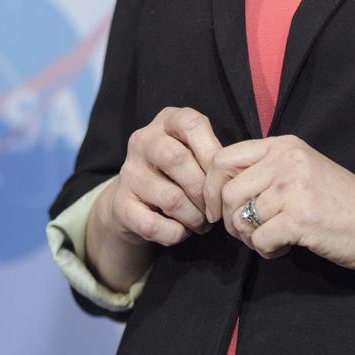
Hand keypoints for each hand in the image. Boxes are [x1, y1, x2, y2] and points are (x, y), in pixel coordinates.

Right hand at [105, 105, 222, 248]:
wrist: (132, 203)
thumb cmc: (177, 173)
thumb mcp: (194, 152)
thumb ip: (212, 154)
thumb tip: (234, 174)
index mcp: (166, 121)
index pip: (191, 123)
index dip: (212, 152)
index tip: (222, 177)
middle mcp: (143, 141)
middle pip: (178, 159)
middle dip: (203, 190)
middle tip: (214, 209)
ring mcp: (128, 172)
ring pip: (170, 198)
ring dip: (194, 217)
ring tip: (203, 223)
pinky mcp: (120, 204)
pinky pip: (153, 225)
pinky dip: (175, 233)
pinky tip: (182, 231)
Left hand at [203, 134, 354, 270]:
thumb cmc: (341, 201)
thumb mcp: (302, 170)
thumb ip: (267, 170)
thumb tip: (220, 188)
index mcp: (284, 146)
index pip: (223, 158)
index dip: (210, 188)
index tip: (216, 210)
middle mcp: (286, 160)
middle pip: (226, 191)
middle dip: (230, 220)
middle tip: (251, 232)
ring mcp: (294, 187)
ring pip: (240, 218)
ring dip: (250, 238)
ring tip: (272, 240)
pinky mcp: (301, 218)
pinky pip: (260, 239)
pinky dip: (267, 251)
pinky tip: (286, 247)